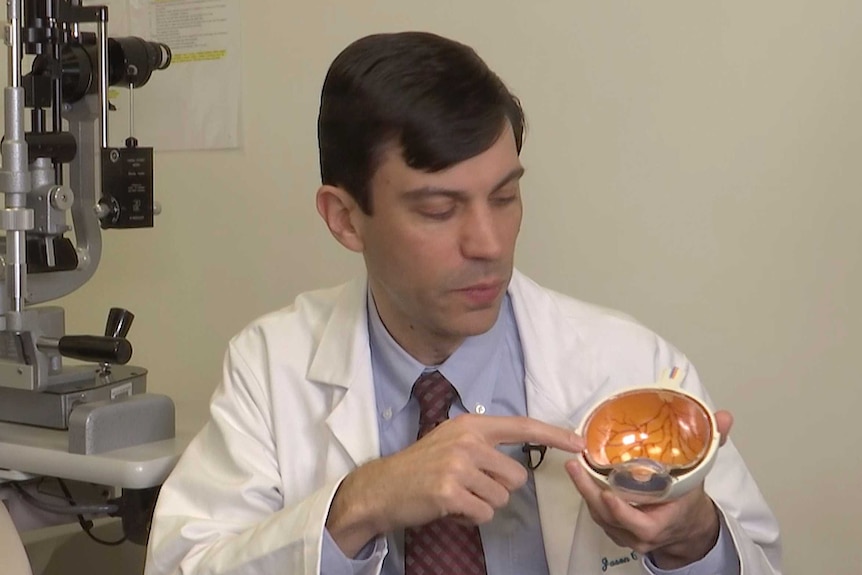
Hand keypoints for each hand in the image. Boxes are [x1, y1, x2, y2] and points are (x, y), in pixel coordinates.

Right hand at [326, 414, 582, 556]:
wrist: (382, 488)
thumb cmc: (420, 466)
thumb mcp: (451, 441)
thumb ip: (483, 445)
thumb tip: (519, 465)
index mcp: (471, 425)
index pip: (522, 426)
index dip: (553, 435)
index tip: (579, 444)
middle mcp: (468, 441)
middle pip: (516, 476)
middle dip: (498, 489)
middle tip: (468, 486)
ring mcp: (459, 466)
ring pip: (502, 498)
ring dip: (483, 504)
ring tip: (456, 495)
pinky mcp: (451, 492)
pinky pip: (484, 513)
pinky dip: (470, 516)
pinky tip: (449, 507)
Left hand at [566, 410, 733, 568]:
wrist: (687, 528)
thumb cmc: (688, 502)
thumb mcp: (701, 474)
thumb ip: (711, 445)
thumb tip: (724, 417)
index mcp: (659, 524)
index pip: (637, 523)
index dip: (621, 512)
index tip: (609, 494)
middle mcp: (639, 533)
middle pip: (608, 517)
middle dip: (589, 492)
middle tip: (576, 467)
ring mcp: (624, 533)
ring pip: (599, 516)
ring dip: (584, 491)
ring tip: (574, 466)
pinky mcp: (614, 528)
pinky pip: (598, 514)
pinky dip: (588, 496)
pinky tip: (580, 476)